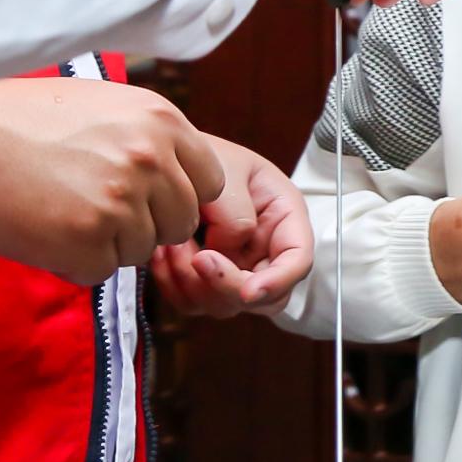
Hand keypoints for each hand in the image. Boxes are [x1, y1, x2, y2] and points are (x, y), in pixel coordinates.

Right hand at [0, 79, 224, 284]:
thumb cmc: (18, 121)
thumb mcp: (104, 105)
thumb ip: (151, 137)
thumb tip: (184, 173)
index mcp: (162, 120)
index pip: (211, 181)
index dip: (179, 198)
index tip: (147, 201)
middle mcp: (152, 157)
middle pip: (182, 222)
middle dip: (147, 227)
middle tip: (95, 212)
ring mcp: (122, 198)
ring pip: (142, 250)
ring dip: (107, 245)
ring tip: (61, 213)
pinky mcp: (87, 238)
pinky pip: (100, 271)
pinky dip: (73, 264)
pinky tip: (43, 233)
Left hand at [149, 136, 311, 315]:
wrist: (164, 160)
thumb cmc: (204, 157)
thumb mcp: (227, 172)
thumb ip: (236, 215)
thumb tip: (225, 253)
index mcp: (284, 216)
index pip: (298, 260)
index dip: (278, 281)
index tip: (247, 291)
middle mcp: (265, 248)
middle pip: (265, 295)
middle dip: (227, 287)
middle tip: (196, 258)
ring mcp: (236, 266)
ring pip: (226, 304)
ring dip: (192, 282)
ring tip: (171, 243)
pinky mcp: (205, 278)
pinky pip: (193, 302)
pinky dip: (173, 285)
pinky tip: (163, 254)